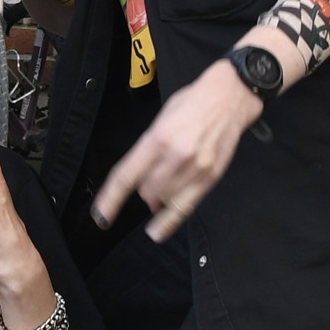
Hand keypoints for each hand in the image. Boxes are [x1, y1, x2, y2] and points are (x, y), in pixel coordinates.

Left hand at [91, 56, 264, 242]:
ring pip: (163, 200)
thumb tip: (147, 192)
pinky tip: (157, 232)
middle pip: (146, 192)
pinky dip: (168, 222)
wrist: (229, 97)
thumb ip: (149, 154)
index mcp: (157, 138)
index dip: (110, 200)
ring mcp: (194, 168)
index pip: (126, 176)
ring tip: (166, 183)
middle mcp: (175, 155)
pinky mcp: (210, 177)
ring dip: (158, 198)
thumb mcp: (161, 120)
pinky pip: (185, 208)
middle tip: (152, 178)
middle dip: (143, 191)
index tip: (101, 216)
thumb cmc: (192, 105)